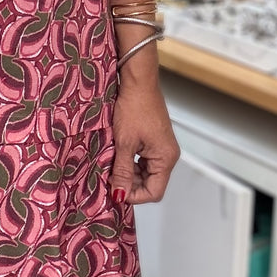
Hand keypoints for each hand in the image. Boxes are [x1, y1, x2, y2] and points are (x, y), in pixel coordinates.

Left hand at [109, 80, 179, 204]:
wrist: (138, 81)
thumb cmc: (135, 106)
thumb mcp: (125, 143)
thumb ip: (122, 171)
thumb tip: (119, 195)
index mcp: (166, 158)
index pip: (154, 192)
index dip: (133, 195)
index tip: (114, 190)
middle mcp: (167, 155)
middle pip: (150, 184)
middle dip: (129, 184)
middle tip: (109, 178)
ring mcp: (160, 148)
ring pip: (144, 173)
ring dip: (128, 173)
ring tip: (111, 166)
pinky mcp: (153, 141)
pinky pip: (142, 161)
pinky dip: (129, 162)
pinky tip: (116, 157)